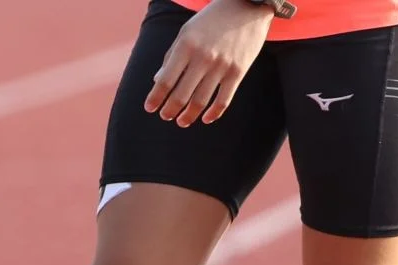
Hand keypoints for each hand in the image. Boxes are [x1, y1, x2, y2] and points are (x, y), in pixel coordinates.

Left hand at [146, 0, 272, 126]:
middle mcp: (203, 58)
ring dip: (188, 116)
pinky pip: (224, 99)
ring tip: (182, 121)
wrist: (247, 6)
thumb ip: (171, 56)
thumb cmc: (211, 20)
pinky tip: (206, 119)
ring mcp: (222, 66)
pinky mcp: (239, 71)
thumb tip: (157, 81)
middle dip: (169, 111)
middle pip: (181, 95)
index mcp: (186, 46)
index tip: (149, 108)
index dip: (155, 98)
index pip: (165, 81)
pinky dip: (214, 113)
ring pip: (201, 101)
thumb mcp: (186, 32)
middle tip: (165, 116)